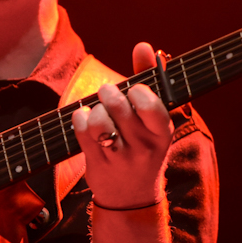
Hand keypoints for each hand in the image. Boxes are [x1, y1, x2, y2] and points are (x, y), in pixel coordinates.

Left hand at [72, 43, 173, 208]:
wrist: (132, 196)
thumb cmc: (144, 144)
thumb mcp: (155, 118)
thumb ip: (150, 78)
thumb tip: (144, 46)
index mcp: (162, 131)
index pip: (152, 108)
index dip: (139, 93)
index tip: (133, 89)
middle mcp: (143, 146)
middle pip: (119, 108)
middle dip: (109, 94)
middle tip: (107, 93)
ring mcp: (120, 158)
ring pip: (99, 121)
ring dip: (94, 109)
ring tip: (97, 110)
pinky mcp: (97, 164)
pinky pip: (82, 132)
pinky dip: (79, 119)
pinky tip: (84, 119)